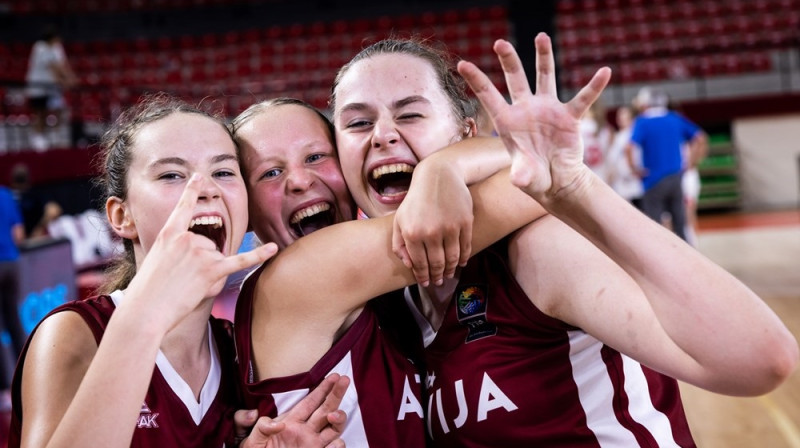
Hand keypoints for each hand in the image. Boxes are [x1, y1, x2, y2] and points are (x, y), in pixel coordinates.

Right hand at [125, 174, 277, 330]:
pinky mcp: (211, 270)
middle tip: (179, 280)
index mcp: (169, 234)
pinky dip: (258, 255)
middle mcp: (187, 238)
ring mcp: (200, 253)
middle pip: (208, 246)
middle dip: (200, 264)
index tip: (199, 177)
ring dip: (208, 275)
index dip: (192, 192)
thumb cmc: (147, 292)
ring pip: (217, 259)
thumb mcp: (157, 261)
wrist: (146, 309)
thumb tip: (203, 258)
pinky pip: (239, 261)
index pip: (183, 208)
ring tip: (187, 286)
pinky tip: (272, 248)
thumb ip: (178, 252)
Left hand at [236, 374, 349, 447]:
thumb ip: (262, 427)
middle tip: (344, 379)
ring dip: (339, 418)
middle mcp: (306, 432)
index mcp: (291, 423)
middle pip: (326, 409)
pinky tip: (333, 444)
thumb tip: (279, 422)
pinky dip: (337, 445)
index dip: (322, 389)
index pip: (310, 402)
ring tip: (333, 416)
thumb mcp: (253, 442)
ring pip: (334, 428)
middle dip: (336, 394)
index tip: (333, 376)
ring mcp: (314, 445)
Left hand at [392, 160, 472, 285]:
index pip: (419, 263)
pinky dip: (464, 258)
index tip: (426, 282)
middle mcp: (431, 232)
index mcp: (412, 233)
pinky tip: (461, 263)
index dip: (423, 276)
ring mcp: (450, 227)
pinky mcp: (465, 222)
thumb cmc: (416, 200)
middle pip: (437, 264)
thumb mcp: (399, 219)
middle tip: (438, 281)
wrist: (438, 176)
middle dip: (437, 276)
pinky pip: (465, 247)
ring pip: (452, 258)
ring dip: (451, 270)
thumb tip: (409, 265)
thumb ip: (399, 244)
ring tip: (449, 274)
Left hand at [457, 34, 610, 202]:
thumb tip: (519, 180)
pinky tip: (605, 72)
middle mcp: (526, 110)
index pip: (489, 96)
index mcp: (508, 121)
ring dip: (543, 57)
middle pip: (515, 78)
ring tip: (541, 36)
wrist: (556, 181)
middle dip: (508, 60)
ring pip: (544, 77)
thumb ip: (521, 174)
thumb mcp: (525, 177)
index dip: (476, 80)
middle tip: (499, 42)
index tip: (462, 64)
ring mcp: (547, 110)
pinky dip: (594, 86)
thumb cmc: (534, 178)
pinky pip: (583, 99)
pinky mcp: (569, 117)